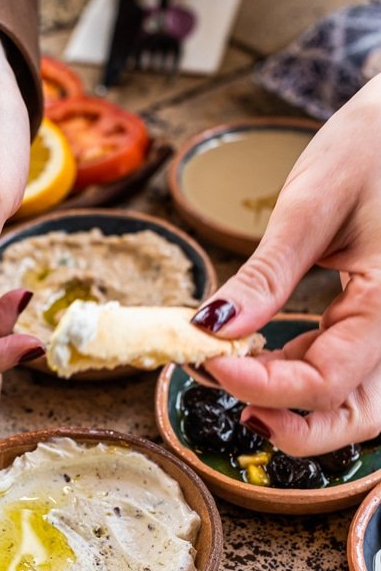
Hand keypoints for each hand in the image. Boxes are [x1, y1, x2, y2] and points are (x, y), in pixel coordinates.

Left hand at [192, 76, 380, 455]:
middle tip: (224, 393)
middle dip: (287, 423)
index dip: (263, 386)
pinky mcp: (379, 324)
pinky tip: (260, 358)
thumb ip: (265, 276)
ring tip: (236, 378)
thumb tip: (210, 329)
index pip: (327, 382)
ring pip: (354, 405)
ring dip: (296, 409)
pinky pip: (348, 373)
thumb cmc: (373, 146)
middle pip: (353, 416)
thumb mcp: (311, 206)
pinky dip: (302, 378)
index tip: (207, 361)